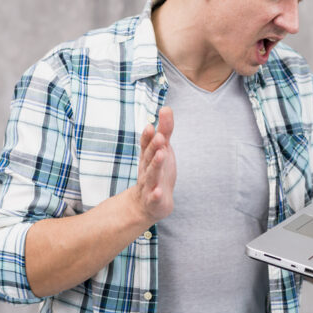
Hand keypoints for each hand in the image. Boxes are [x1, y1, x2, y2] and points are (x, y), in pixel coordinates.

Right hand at [135, 107, 176, 223]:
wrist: (147, 205)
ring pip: (151, 175)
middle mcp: (146, 169)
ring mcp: (148, 185)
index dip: (147, 136)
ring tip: (161, 154)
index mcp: (147, 157)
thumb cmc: (157, 172)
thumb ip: (165, 130)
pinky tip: (158, 191)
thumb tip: (166, 108)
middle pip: (148, 157)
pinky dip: (155, 194)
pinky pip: (154, 198)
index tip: (151, 126)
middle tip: (160, 135)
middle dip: (153, 146)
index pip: (146, 145)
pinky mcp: (153, 201)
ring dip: (155, 165)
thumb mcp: (162, 150)